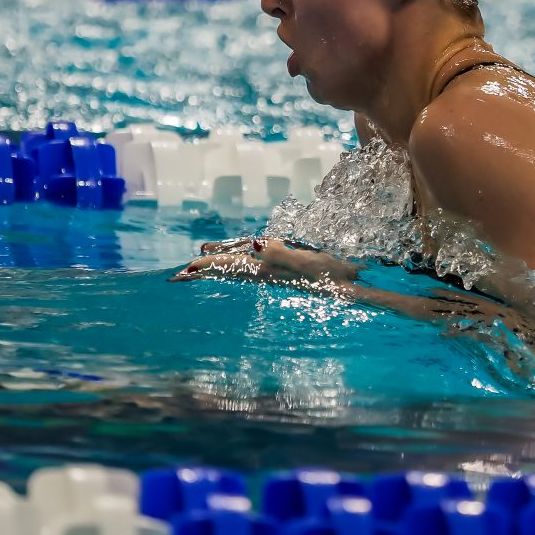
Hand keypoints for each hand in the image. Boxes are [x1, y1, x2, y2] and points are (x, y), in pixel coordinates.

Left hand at [171, 238, 362, 286]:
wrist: (354, 290)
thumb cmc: (332, 275)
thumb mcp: (308, 260)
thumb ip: (281, 253)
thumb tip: (255, 244)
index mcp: (268, 270)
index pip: (231, 266)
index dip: (208, 266)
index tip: (185, 270)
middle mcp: (268, 272)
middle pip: (229, 269)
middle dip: (206, 270)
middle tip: (179, 275)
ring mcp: (277, 271)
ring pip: (241, 266)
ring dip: (220, 263)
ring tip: (203, 258)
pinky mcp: (288, 268)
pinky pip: (256, 262)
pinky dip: (242, 257)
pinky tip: (245, 254)